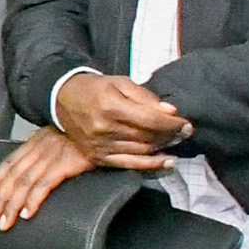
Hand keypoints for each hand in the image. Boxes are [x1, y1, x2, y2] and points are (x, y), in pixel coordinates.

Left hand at [0, 127, 95, 229]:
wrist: (103, 121)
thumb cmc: (84, 131)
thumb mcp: (60, 133)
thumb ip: (45, 143)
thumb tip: (31, 146)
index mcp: (35, 140)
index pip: (9, 162)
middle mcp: (39, 147)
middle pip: (12, 176)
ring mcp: (51, 155)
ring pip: (24, 183)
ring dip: (12, 205)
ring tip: (5, 223)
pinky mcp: (66, 163)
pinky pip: (44, 184)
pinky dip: (33, 200)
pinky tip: (26, 214)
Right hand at [53, 69, 191, 161]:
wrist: (62, 99)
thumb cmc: (94, 88)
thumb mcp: (120, 82)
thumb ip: (146, 97)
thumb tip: (170, 113)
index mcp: (111, 106)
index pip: (151, 120)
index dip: (173, 124)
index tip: (186, 124)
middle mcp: (105, 128)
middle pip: (148, 136)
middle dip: (171, 135)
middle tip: (184, 132)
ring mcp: (100, 145)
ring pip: (142, 150)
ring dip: (163, 147)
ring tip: (175, 141)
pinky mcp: (97, 156)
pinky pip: (128, 164)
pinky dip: (150, 165)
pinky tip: (166, 162)